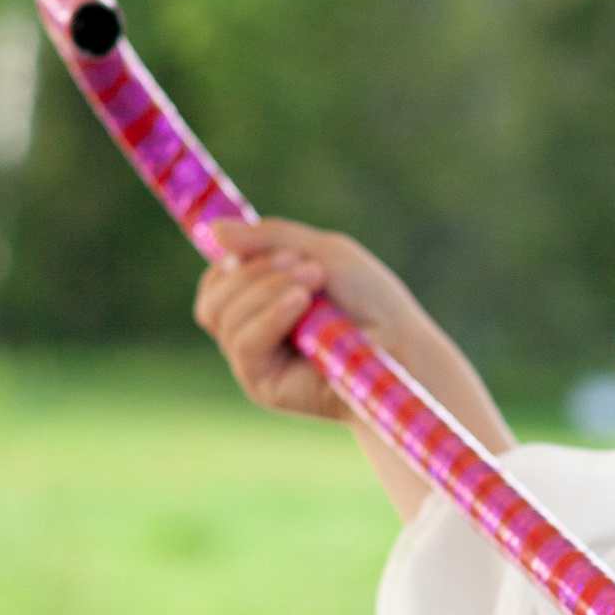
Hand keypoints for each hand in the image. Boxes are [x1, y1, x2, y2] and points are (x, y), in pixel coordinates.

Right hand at [191, 219, 512, 469]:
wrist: (401, 344)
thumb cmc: (370, 300)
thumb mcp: (322, 252)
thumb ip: (268, 238)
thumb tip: (214, 230)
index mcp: (261, 299)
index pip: (218, 280)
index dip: (233, 262)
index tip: (280, 250)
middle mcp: (252, 331)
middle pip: (214, 298)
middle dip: (257, 272)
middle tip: (309, 267)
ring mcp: (254, 360)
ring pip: (224, 317)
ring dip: (268, 289)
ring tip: (315, 283)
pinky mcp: (262, 384)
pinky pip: (244, 343)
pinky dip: (270, 316)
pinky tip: (302, 305)